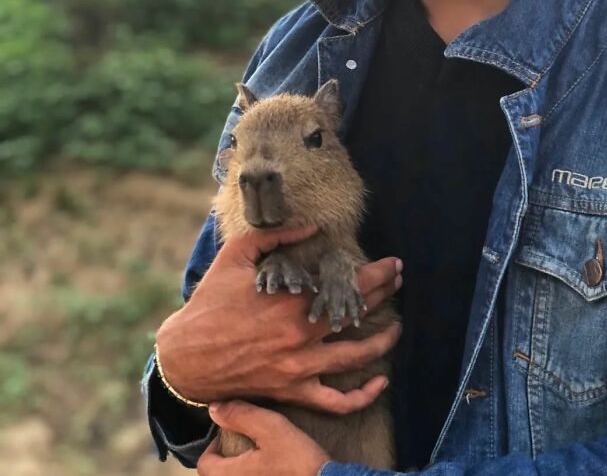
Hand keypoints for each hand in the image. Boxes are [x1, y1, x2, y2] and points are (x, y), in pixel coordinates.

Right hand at [155, 226, 401, 413]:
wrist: (186, 355)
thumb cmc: (210, 303)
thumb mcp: (237, 257)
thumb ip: (276, 238)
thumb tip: (310, 227)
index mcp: (292, 300)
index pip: (348, 284)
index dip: (377, 274)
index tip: (392, 265)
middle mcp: (302, 334)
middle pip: (357, 313)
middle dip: (384, 294)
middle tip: (398, 281)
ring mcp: (299, 366)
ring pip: (356, 357)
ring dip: (383, 341)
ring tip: (397, 328)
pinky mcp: (292, 390)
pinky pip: (336, 401)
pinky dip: (362, 395)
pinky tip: (380, 382)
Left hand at [197, 401, 330, 475]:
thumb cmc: (298, 462)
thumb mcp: (272, 429)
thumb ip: (242, 416)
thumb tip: (214, 407)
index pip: (205, 464)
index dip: (213, 446)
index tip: (232, 434)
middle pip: (217, 475)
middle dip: (225, 460)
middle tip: (245, 445)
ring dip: (240, 470)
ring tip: (258, 458)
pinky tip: (272, 471)